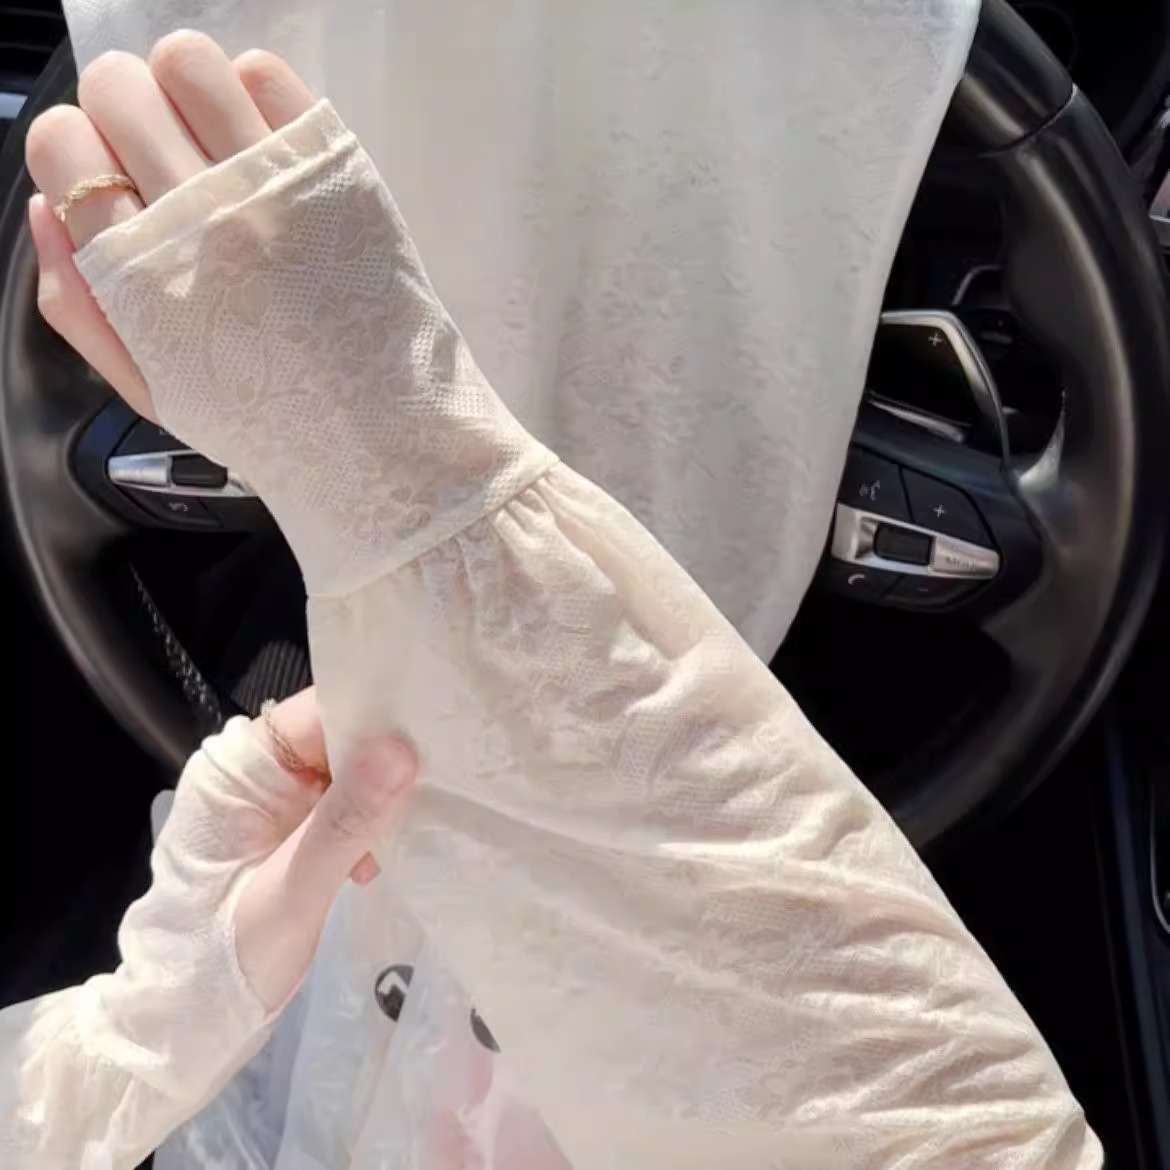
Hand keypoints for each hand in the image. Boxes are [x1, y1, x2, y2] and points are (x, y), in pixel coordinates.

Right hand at [24, 33, 314, 418]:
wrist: (377, 426)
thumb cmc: (260, 413)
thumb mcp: (149, 384)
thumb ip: (78, 304)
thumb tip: (45, 209)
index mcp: (142, 272)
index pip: (60, 143)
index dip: (76, 152)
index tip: (110, 181)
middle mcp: (201, 218)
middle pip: (116, 85)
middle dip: (122, 110)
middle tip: (159, 155)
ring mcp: (270, 186)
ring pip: (187, 60)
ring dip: (183, 87)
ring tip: (207, 136)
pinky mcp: (331, 168)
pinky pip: (266, 76)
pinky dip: (252, 94)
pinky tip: (260, 143)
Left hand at [233, 689, 416, 1008]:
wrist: (188, 1026)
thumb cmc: (224, 959)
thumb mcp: (291, 891)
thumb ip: (346, 822)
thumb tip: (402, 749)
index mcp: (238, 768)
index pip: (321, 711)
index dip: (379, 715)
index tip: (437, 732)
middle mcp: (256, 771)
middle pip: (341, 736)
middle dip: (388, 760)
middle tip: (441, 783)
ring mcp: (275, 801)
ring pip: (351, 771)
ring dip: (384, 799)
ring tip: (404, 834)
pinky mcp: (293, 831)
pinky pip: (348, 805)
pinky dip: (371, 825)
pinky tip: (375, 861)